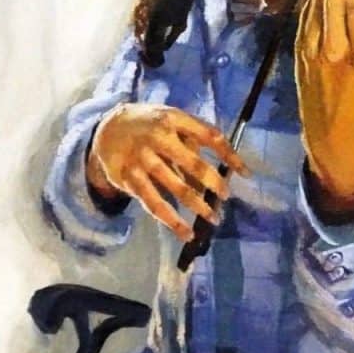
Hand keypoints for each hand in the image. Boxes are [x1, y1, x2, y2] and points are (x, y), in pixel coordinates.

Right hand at [86, 104, 248, 241]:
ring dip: (198, 205)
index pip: (210, 136)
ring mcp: (143, 158)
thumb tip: (213, 179)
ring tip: (213, 217)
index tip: (246, 174)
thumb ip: (192, 142)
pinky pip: (154, 204)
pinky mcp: (129, 179)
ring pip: (176, 187)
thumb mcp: (172, 121)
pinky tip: (186, 233)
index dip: (229, 155)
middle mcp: (158, 137)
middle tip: (226, 196)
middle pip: (193, 163)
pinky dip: (172, 221)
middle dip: (214, 183)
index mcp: (174, 119)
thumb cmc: (151, 125)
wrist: (107, 127)